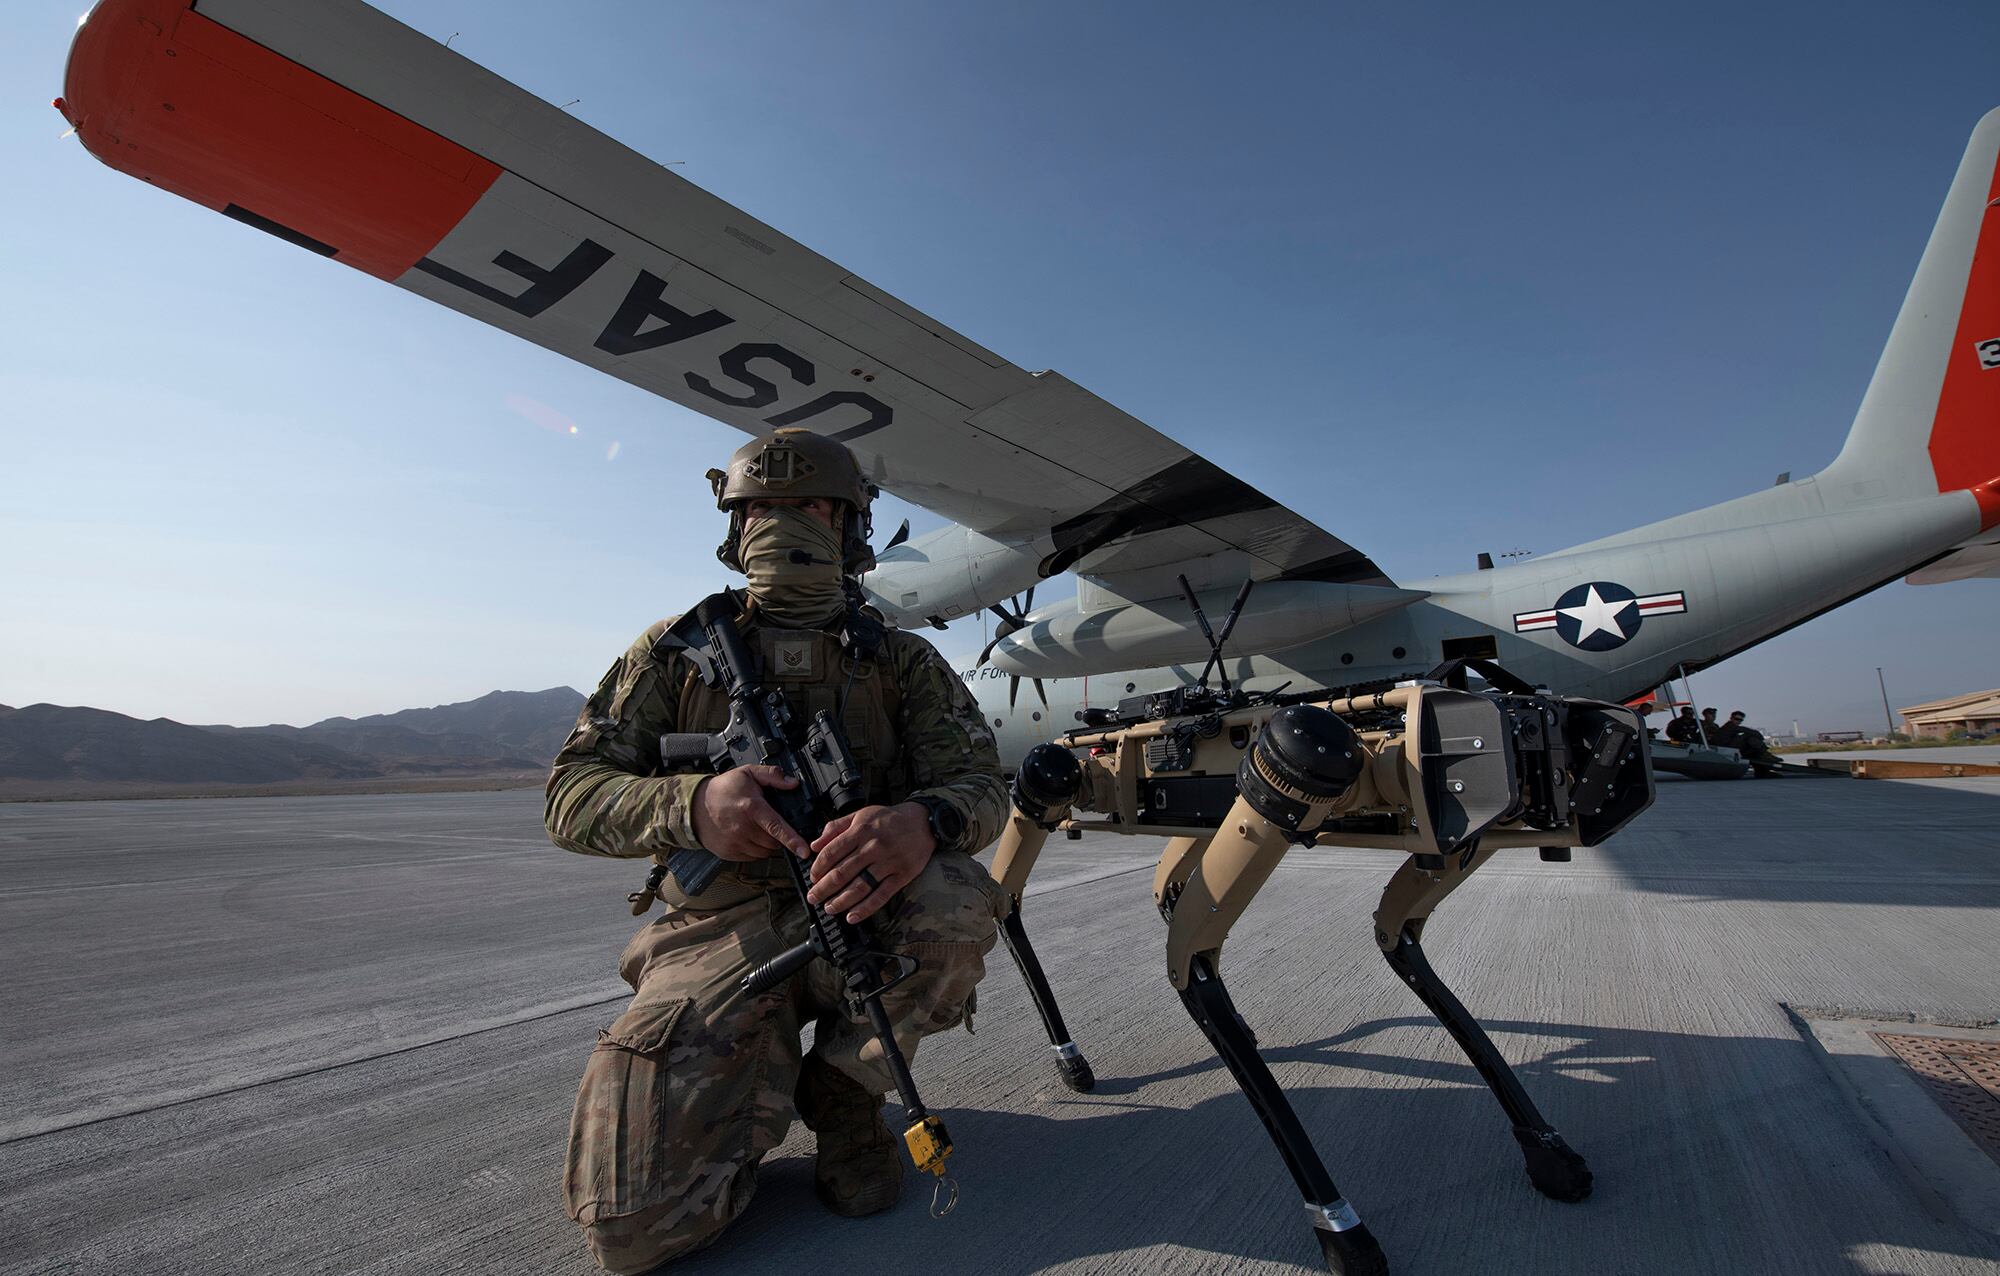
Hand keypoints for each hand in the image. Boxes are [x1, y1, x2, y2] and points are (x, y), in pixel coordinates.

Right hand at [691, 766, 813, 861]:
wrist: (694, 806)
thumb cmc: (723, 789)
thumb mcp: (748, 773)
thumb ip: (771, 775)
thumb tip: (792, 782)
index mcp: (751, 808)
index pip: (776, 827)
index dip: (793, 840)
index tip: (804, 850)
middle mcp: (743, 828)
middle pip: (774, 842)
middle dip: (779, 836)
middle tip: (770, 823)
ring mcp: (735, 843)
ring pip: (765, 852)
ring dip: (768, 844)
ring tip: (758, 828)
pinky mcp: (729, 853)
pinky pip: (752, 857)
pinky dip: (756, 849)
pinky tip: (749, 835)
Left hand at [805, 802, 935, 922]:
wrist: (923, 821)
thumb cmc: (890, 819)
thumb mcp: (860, 815)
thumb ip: (836, 827)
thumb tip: (814, 845)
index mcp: (861, 830)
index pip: (832, 852)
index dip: (818, 868)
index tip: (812, 878)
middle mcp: (873, 847)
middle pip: (843, 872)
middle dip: (824, 888)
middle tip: (814, 898)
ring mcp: (888, 862)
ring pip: (860, 886)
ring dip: (841, 901)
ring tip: (829, 908)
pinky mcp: (902, 875)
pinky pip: (881, 895)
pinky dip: (866, 908)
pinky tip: (853, 916)